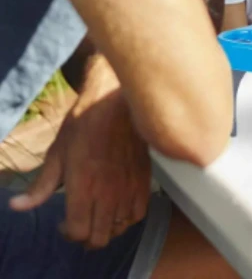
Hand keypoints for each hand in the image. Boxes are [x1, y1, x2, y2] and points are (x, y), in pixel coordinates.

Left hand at [10, 63, 150, 248]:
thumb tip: (18, 206)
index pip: (78, 231)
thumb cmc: (84, 124)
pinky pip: (139, 212)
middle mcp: (107, 192)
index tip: (63, 223)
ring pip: (120, 227)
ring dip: (108, 229)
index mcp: (83, 187)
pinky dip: (129, 218)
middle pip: (99, 237)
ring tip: (99, 217)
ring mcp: (128, 186)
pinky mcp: (143, 178)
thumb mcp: (56, 153)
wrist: (115, 102)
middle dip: (86, 237)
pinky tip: (120, 208)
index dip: (68, 233)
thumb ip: (41, 185)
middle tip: (81, 225)